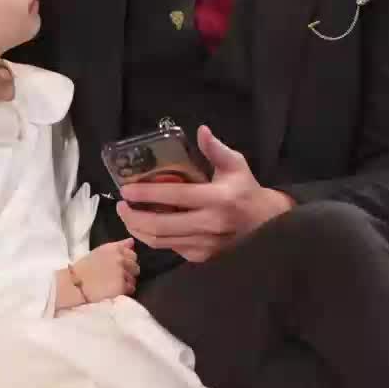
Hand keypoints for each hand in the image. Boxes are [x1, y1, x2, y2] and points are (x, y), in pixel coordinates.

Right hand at [71, 238, 139, 302]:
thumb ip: (118, 246)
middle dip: (128, 272)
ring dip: (126, 282)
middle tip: (115, 277)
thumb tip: (132, 241)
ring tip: (113, 285)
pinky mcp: (122, 286)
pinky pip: (131, 288)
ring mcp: (122, 272)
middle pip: (135, 267)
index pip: (132, 254)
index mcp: (114, 248)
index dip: (127, 262)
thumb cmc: (85, 268)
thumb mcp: (100, 252)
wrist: (75, 284)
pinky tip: (113, 290)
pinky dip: (124, 291)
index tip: (118, 267)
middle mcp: (120, 258)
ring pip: (133, 279)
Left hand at [117, 126, 293, 262]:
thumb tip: (201, 130)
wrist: (267, 226)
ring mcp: (204, 244)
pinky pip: (170, 248)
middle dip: (133, 216)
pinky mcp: (201, 257)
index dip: (146, 194)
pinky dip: (153, 237)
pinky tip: (145, 226)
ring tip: (128, 215)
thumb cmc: (246, 191)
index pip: (174, 196)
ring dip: (138, 229)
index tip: (126, 190)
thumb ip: (215, 149)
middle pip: (160, 225)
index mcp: (217, 199)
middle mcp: (209, 224)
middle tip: (121, 205)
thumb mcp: (236, 165)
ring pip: (160, 241)